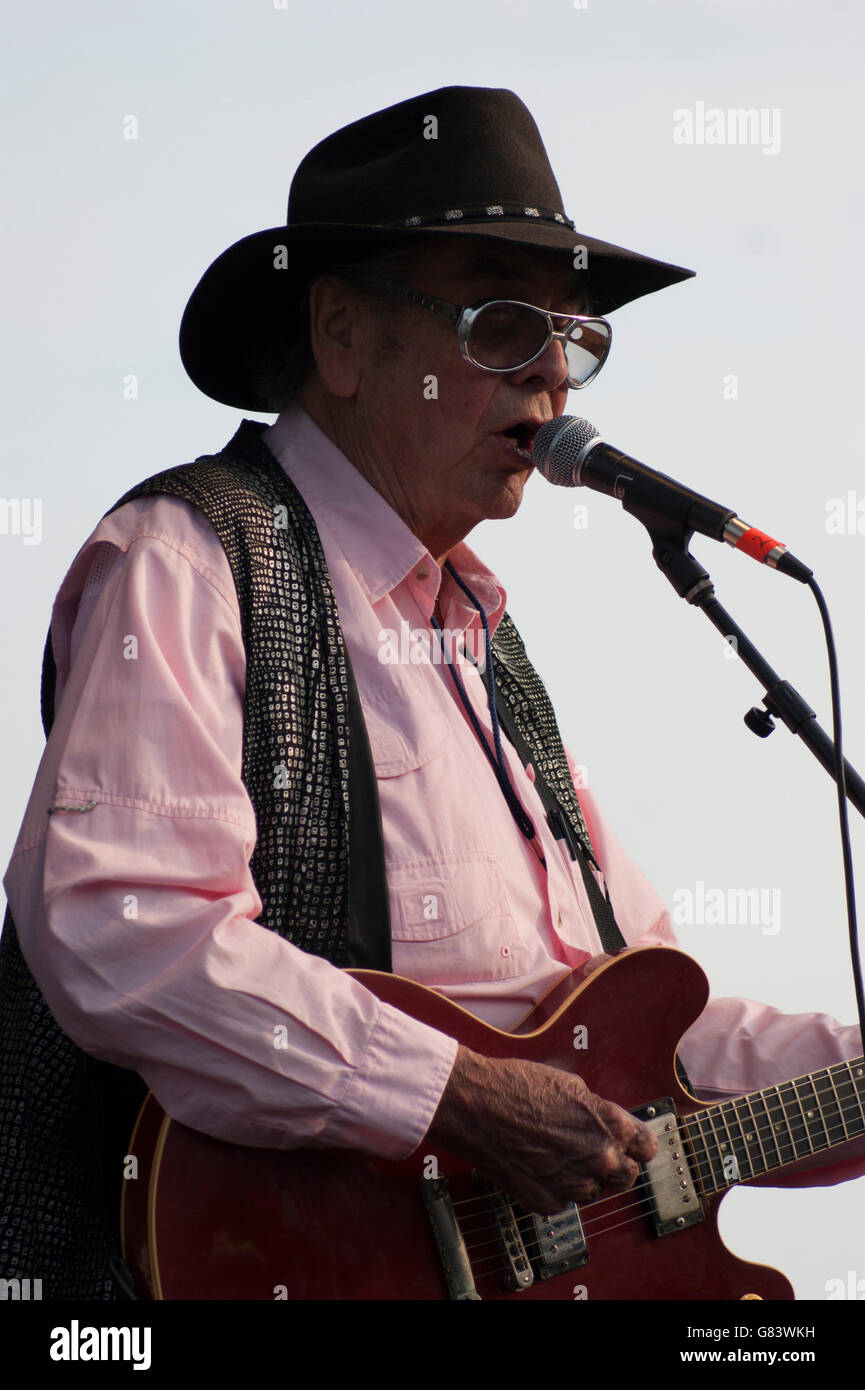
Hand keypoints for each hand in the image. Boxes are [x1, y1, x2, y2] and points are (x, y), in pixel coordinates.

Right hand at [425, 1045, 656, 1213]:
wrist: (474, 1106)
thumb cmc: (515, 1086)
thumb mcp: (569, 1084)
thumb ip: (596, 1111)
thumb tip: (604, 1123)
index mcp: (609, 1124)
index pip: (647, 1147)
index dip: (637, 1144)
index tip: (631, 1144)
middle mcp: (598, 1158)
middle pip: (627, 1176)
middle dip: (614, 1164)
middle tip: (593, 1151)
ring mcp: (574, 1185)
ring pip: (594, 1190)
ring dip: (583, 1177)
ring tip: (556, 1152)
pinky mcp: (547, 1202)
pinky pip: (563, 1200)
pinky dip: (554, 1187)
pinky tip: (537, 1163)